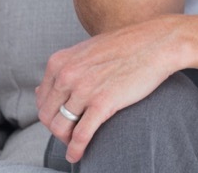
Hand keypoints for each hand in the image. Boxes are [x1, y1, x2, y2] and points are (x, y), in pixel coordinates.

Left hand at [35, 17, 180, 163]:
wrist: (158, 42)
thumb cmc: (126, 46)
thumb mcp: (87, 51)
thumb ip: (64, 69)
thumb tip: (39, 91)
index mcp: (60, 62)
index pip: (42, 100)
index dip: (52, 114)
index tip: (64, 119)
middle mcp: (67, 74)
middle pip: (47, 116)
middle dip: (58, 128)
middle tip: (71, 133)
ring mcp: (84, 89)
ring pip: (61, 128)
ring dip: (66, 141)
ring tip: (75, 144)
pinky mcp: (103, 103)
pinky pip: (81, 135)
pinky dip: (76, 150)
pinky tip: (77, 155)